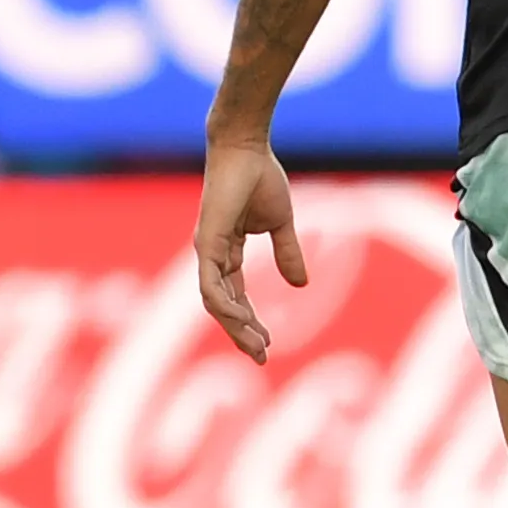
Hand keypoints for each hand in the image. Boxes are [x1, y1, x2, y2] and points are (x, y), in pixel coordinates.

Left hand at [193, 137, 305, 363]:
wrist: (246, 150)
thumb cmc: (260, 178)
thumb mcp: (281, 224)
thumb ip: (287, 253)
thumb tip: (301, 285)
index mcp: (227, 251)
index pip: (235, 296)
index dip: (249, 321)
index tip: (268, 344)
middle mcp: (212, 255)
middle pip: (223, 305)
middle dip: (242, 333)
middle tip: (261, 357)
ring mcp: (206, 251)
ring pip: (215, 302)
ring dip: (235, 326)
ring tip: (257, 346)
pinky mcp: (206, 243)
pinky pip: (211, 285)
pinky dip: (226, 306)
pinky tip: (243, 322)